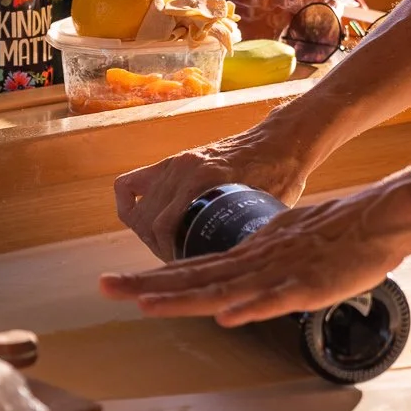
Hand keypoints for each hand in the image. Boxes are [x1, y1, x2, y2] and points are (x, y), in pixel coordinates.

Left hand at [100, 188, 408, 325]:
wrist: (380, 216)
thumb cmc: (337, 231)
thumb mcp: (286, 245)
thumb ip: (258, 263)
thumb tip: (232, 287)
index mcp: (248, 254)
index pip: (191, 270)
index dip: (153, 279)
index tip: (118, 284)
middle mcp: (255, 261)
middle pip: (194, 277)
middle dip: (147, 285)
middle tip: (104, 287)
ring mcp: (280, 272)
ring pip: (225, 288)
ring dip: (185, 296)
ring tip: (147, 303)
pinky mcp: (309, 284)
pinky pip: (276, 298)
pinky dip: (250, 307)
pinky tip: (227, 316)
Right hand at [112, 127, 314, 260]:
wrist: (282, 141)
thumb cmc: (282, 176)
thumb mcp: (266, 211)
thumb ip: (245, 234)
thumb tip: (234, 270)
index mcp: (207, 179)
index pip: (165, 227)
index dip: (170, 255)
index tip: (185, 268)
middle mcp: (185, 169)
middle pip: (148, 221)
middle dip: (160, 248)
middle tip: (181, 260)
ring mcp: (176, 164)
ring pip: (139, 209)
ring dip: (148, 234)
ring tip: (170, 246)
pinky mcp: (173, 162)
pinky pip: (130, 184)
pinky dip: (129, 205)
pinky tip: (143, 222)